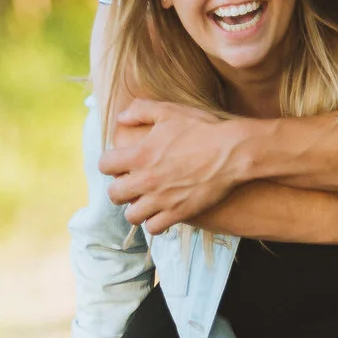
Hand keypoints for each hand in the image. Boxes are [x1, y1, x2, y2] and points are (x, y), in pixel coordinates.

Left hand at [102, 99, 250, 233]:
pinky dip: (154, 222)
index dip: (109, 163)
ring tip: (144, 201)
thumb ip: (141, 110)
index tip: (119, 163)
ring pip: (132, 215)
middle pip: (114, 194)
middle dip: (119, 188)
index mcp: (140, 154)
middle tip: (130, 184)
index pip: (105, 165)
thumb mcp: (170, 111)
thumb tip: (121, 117)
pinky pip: (154, 227)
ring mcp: (162, 199)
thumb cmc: (202, 129)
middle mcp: (147, 180)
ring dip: (135, 208)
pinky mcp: (179, 213)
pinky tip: (161, 213)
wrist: (232, 151)